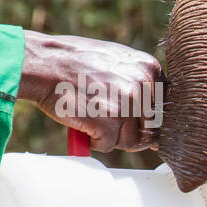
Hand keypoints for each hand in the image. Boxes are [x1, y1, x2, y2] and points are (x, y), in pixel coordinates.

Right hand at [18, 31, 163, 151]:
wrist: (43, 63)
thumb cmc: (75, 62)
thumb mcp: (117, 60)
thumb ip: (140, 81)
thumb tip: (157, 113)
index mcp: (149, 69)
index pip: (164, 107)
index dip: (147, 117)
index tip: (131, 116)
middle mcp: (143, 87)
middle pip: (150, 128)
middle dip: (131, 131)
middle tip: (108, 119)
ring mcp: (127, 106)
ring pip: (131, 141)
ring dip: (112, 137)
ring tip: (93, 117)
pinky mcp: (108, 124)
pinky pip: (108, 146)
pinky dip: (94, 141)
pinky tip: (83, 123)